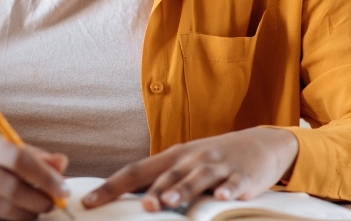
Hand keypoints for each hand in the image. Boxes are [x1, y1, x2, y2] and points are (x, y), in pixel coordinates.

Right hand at [0, 134, 69, 220]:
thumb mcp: (9, 148)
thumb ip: (37, 156)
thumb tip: (61, 164)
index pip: (18, 159)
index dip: (44, 176)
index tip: (63, 189)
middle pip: (11, 187)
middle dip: (39, 199)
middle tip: (53, 203)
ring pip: (3, 208)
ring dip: (28, 213)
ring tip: (39, 210)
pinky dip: (13, 219)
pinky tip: (22, 214)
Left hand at [82, 127, 297, 211]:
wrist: (260, 144)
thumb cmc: (213, 160)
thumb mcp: (185, 166)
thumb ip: (159, 182)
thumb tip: (127, 203)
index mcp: (172, 158)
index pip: (136, 171)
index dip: (113, 187)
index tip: (90, 202)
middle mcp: (191, 159)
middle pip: (167, 175)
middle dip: (152, 191)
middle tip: (140, 207)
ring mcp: (217, 166)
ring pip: (197, 177)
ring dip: (182, 190)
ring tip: (168, 201)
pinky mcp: (242, 175)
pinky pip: (233, 183)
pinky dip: (227, 190)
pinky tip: (221, 197)